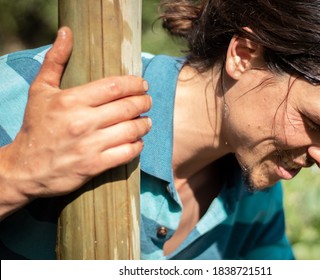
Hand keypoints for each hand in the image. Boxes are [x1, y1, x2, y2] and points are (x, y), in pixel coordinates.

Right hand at [0, 27, 151, 217]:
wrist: (26, 168)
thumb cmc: (36, 126)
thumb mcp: (40, 90)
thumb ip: (55, 61)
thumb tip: (66, 32)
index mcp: (71, 101)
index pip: (114, 86)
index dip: (135, 84)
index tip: (142, 84)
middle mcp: (82, 122)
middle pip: (128, 107)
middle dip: (144, 102)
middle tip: (147, 101)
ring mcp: (89, 145)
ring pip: (131, 130)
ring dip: (144, 124)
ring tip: (146, 121)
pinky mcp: (94, 165)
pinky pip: (127, 153)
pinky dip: (137, 146)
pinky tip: (138, 141)